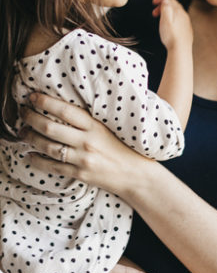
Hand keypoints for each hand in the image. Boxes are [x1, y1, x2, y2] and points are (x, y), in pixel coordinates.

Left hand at [19, 93, 152, 197]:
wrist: (138, 176)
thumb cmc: (128, 150)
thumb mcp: (113, 129)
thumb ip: (92, 121)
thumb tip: (68, 109)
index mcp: (97, 127)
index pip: (66, 111)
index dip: (46, 102)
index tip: (32, 97)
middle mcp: (88, 142)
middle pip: (50, 128)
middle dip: (31, 118)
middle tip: (22, 112)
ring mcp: (83, 159)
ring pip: (48, 147)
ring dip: (30, 138)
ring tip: (22, 132)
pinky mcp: (80, 174)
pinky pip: (53, 166)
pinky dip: (38, 160)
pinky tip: (30, 155)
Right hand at [152, 0, 192, 50]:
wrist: (181, 49)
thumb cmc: (172, 36)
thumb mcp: (165, 19)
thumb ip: (166, 8)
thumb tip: (166, 0)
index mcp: (178, 11)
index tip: (154, 2)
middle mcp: (184, 16)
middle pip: (173, 5)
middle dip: (162, 6)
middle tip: (154, 13)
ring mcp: (186, 23)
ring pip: (176, 13)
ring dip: (167, 13)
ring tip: (160, 20)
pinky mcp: (186, 29)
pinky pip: (179, 20)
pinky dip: (172, 19)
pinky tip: (168, 27)